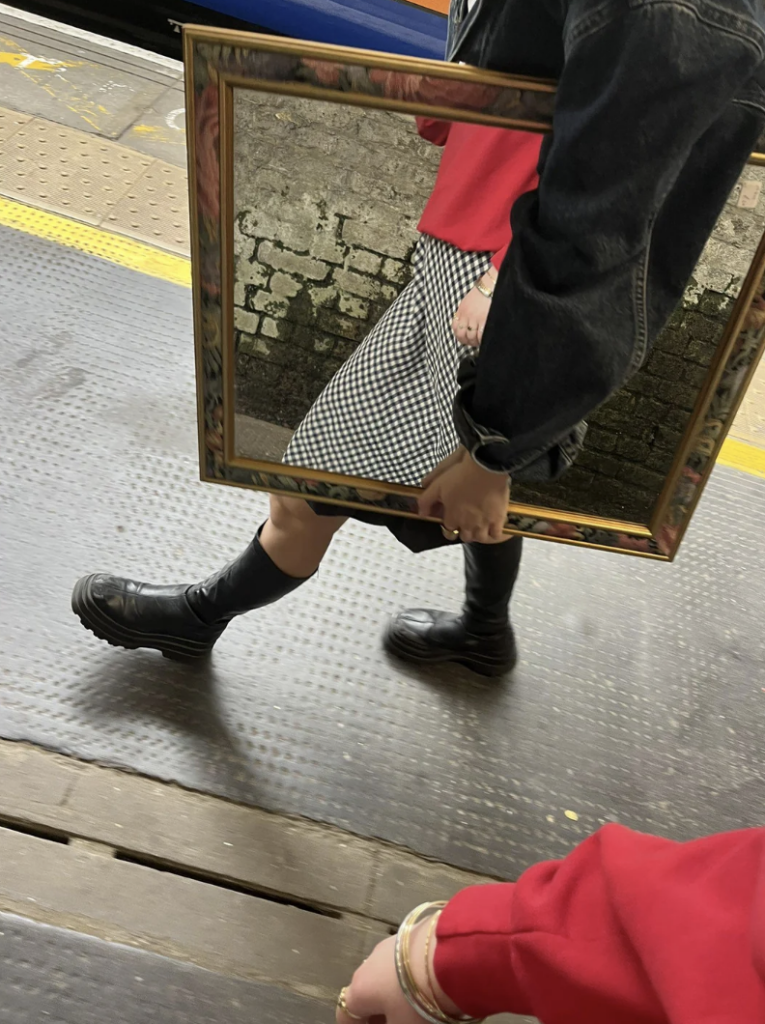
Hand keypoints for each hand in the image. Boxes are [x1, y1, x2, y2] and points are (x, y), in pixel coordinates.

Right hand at [337, 921, 461, 1023]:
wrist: (451, 955)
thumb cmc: (419, 1003)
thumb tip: (389, 1021)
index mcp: (359, 991)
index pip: (345, 1015)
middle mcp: (368, 965)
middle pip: (366, 996)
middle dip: (377, 1015)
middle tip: (395, 1023)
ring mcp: (389, 946)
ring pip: (384, 978)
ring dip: (392, 996)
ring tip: (414, 1010)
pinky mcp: (409, 935)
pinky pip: (401, 965)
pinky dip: (407, 980)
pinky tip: (426, 987)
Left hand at [419, 447, 509, 543]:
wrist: (485, 469)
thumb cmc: (461, 476)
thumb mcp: (437, 486)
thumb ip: (426, 501)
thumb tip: (421, 513)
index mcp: (452, 517)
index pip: (447, 529)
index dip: (449, 523)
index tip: (451, 517)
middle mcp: (467, 524)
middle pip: (464, 536)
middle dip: (464, 531)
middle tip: (466, 521)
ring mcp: (483, 523)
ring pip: (479, 537)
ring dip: (478, 534)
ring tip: (479, 525)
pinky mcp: (498, 519)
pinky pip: (496, 534)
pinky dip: (493, 532)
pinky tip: (492, 526)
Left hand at [452, 279, 492, 347]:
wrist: (490, 286)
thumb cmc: (481, 293)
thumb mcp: (467, 302)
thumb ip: (465, 313)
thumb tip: (466, 325)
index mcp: (461, 311)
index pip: (455, 328)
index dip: (459, 336)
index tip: (464, 339)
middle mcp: (466, 316)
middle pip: (462, 334)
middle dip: (467, 341)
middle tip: (472, 343)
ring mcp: (474, 319)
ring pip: (471, 336)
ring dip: (474, 342)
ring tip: (479, 342)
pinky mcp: (484, 320)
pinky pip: (481, 335)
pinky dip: (482, 340)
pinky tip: (484, 339)